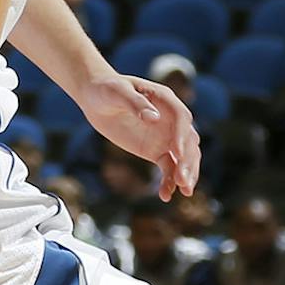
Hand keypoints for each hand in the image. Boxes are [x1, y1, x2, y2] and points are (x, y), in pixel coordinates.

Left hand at [80, 73, 198, 199]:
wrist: (96, 99)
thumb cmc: (107, 90)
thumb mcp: (117, 92)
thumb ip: (135, 103)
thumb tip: (154, 118)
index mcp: (166, 100)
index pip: (181, 118)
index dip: (181, 136)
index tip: (177, 154)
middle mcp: (172, 120)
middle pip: (188, 141)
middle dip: (188, 161)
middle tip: (183, 180)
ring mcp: (166, 137)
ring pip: (183, 157)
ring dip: (185, 174)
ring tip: (184, 191)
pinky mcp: (157, 150)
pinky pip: (168, 167)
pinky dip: (169, 181)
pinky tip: (166, 195)